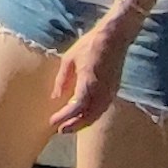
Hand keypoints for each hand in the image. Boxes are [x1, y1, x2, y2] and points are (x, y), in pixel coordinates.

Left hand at [47, 13, 136, 133]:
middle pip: (89, 116)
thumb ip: (62, 80)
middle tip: (60, 130)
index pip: (78, 107)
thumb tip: (55, 97)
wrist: (114, 37)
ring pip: (97, 114)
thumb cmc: (89, 45)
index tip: (52, 122)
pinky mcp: (114, 89)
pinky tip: (83, 116)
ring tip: (69, 126)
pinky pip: (103, 108)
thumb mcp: (69, 59)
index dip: (65, 117)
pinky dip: (92, 115)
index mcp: (89, 81)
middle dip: (74, 125)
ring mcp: (111, 91)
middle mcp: (102, 90)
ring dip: (83, 123)